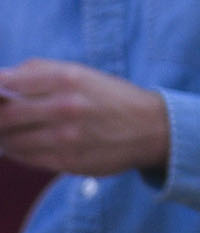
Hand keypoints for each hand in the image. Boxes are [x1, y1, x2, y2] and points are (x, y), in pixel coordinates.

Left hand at [0, 61, 171, 176]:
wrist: (152, 128)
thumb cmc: (110, 97)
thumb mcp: (81, 73)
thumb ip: (40, 71)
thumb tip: (1, 79)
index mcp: (68, 78)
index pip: (8, 82)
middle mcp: (65, 106)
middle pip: (4, 115)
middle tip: (1, 116)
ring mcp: (65, 137)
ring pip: (10, 140)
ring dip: (4, 137)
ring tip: (9, 132)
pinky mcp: (65, 161)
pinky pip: (24, 158)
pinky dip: (17, 151)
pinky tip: (23, 145)